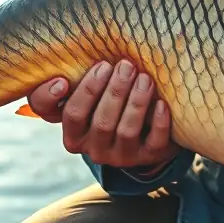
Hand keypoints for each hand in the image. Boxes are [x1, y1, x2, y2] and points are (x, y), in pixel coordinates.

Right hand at [24, 59, 178, 169]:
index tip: (77, 75)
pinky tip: (162, 103)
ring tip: (145, 78)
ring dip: (136, 102)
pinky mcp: (149, 156)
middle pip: (102, 122)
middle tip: (126, 66)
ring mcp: (122, 156)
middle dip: (115, 91)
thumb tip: (62, 79)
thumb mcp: (86, 98)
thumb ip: (68, 88)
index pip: (71, 115)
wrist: (142, 133)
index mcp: (75, 135)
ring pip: (126, 131)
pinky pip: (155, 142)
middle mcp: (96, 150)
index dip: (77, 95)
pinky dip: (159, 122)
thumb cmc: (106, 105)